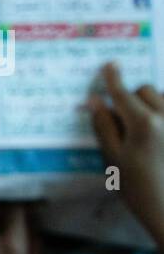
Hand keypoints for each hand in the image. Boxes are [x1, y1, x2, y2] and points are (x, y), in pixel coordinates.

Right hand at [87, 61, 163, 247]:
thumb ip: (104, 126)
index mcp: (143, 123)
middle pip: (145, 90)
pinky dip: (161, 114)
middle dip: (133, 98)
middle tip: (124, 120)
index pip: (123, 93)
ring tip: (146, 130)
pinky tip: (158, 135)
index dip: (113, 78)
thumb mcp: (112, 159)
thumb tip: (96, 101)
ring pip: (162, 97)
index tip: (109, 65)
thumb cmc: (137, 188)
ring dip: (151, 105)